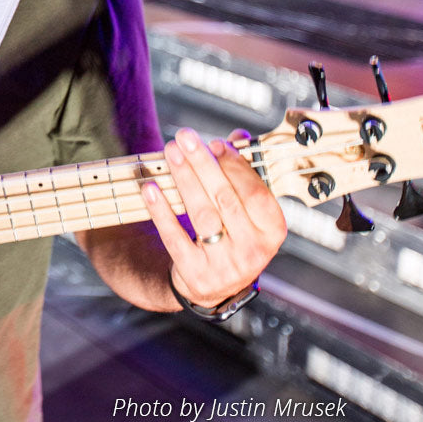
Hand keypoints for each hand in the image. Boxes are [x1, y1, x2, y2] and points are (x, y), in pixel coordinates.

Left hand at [142, 127, 286, 309]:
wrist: (214, 286)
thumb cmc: (233, 234)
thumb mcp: (247, 210)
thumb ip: (243, 172)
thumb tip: (237, 136)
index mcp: (272, 231)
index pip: (257, 193)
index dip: (236, 166)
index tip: (216, 143)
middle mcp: (253, 250)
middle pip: (225, 199)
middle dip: (202, 164)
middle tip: (185, 137)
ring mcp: (225, 265)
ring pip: (201, 215)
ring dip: (184, 179)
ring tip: (170, 152)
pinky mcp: (195, 273)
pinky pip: (175, 237)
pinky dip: (161, 211)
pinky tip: (150, 188)